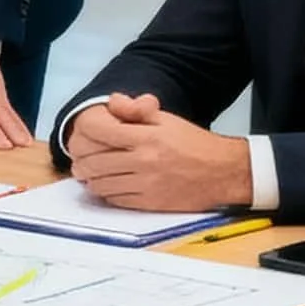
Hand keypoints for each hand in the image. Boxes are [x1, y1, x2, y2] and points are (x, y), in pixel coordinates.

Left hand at [65, 95, 252, 209]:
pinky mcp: (150, 204)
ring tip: (90, 171)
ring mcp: (146, 185)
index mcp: (146, 136)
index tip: (84, 133)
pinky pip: (115, 199)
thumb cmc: (193, 143)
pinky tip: (107, 184)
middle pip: (93, 161)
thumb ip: (135, 110)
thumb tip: (112, 101)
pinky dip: (104, 192)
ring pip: (100, 183)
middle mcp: (144, 161)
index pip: (98, 131)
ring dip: (90, 177)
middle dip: (81, 158)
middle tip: (80, 156)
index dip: (84, 131)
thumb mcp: (165, 119)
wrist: (224, 172)